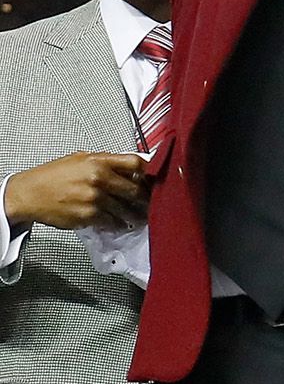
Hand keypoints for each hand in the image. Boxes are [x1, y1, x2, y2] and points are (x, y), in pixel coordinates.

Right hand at [4, 153, 149, 233]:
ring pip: (126, 209)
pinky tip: (121, 224)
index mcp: (99, 161)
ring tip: (140, 217)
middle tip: (152, 202)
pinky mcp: (89, 216)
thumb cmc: (52, 176)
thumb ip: (105, 162)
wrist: (29, 194)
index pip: (135, 163)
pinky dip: (118, 224)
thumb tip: (128, 168)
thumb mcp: (80, 159)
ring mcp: (95, 199)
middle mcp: (99, 178)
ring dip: (135, 215)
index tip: (155, 178)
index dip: (149, 171)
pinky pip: (112, 222)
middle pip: (135, 189)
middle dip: (145, 198)